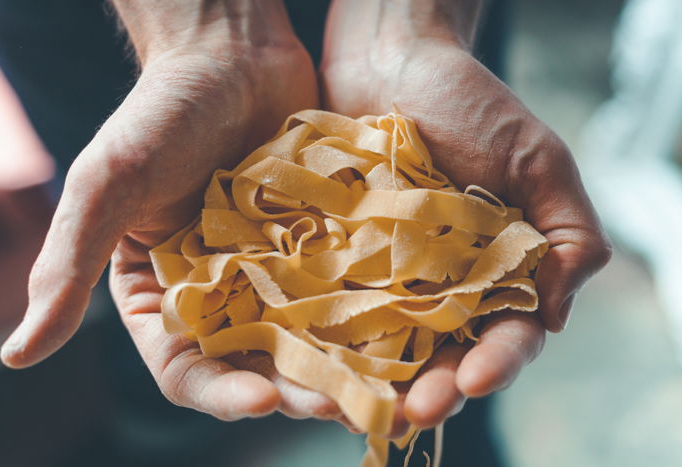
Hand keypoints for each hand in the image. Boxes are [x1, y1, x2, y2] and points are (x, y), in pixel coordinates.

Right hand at [0, 0, 347, 424]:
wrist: (230, 55)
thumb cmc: (160, 115)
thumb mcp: (108, 186)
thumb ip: (69, 267)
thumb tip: (19, 354)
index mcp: (161, 294)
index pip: (185, 368)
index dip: (220, 394)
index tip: (264, 401)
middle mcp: (219, 294)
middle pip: (256, 363)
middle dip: (295, 389)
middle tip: (340, 406)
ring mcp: (273, 272)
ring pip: (307, 337)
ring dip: (340, 364)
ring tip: (379, 386)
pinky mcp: (317, 245)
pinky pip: (342, 289)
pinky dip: (367, 314)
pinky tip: (401, 330)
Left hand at [320, 0, 611, 434]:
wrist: (389, 59)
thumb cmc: (469, 102)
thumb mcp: (536, 158)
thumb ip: (566, 232)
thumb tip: (555, 313)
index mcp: (496, 270)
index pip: (505, 331)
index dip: (497, 360)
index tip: (478, 377)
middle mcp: (441, 283)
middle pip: (443, 352)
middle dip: (435, 386)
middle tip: (415, 412)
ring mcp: (385, 275)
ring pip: (385, 344)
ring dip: (377, 380)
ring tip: (365, 407)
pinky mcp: (336, 258)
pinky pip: (332, 305)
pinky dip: (327, 334)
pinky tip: (315, 360)